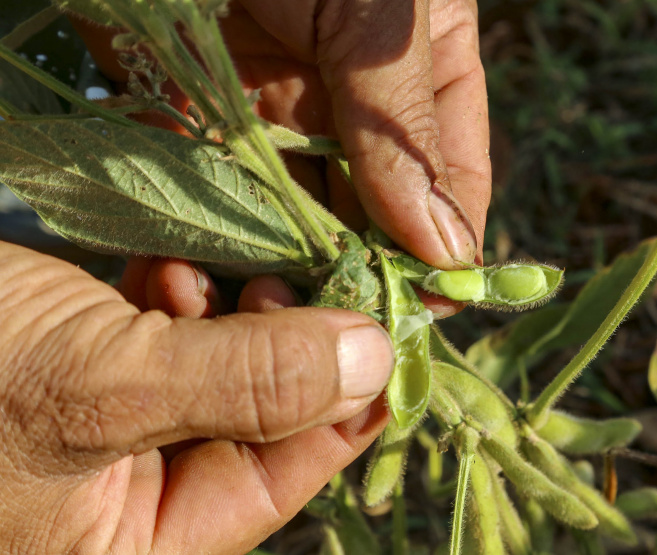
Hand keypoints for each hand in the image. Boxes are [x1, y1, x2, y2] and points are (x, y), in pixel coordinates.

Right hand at [0, 241, 391, 552]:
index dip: (341, 408)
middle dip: (284, 346)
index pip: (277, 483)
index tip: (387, 331)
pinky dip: (181, 290)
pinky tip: (170, 262)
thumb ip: (246, 383)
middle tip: (291, 283)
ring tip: (221, 270)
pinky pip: (167, 332)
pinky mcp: (87, 362)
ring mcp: (110, 423)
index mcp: (135, 544)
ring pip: (218, 366)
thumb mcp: (105, 389)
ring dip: (232, 309)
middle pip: (256, 419)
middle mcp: (128, 494)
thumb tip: (374, 363)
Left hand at [75, 0, 491, 278]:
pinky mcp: (199, 124)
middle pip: (371, 218)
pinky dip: (217, 242)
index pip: (452, 185)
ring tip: (274, 312)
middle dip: (358, 273)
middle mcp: (355, 108)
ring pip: (295, 222)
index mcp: (424, 77)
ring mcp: (277, 118)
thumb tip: (448, 254)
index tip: (422, 313)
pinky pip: (218, 200)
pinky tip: (216, 276)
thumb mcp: (377, 15)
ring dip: (287, 271)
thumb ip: (404, 129)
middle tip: (336, 327)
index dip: (443, 255)